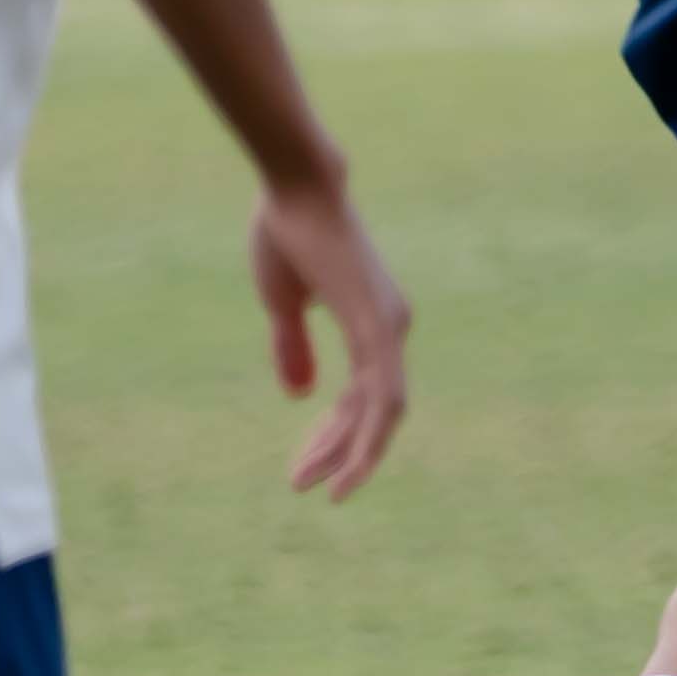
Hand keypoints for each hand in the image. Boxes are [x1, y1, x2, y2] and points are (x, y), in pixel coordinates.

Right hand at [247, 172, 412, 499]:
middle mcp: (392, 330)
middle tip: (303, 484)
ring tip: (316, 487)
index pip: (362, 398)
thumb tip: (300, 394)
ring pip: (381, 414)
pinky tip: (349, 466)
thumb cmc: (289, 235)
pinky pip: (382, 395)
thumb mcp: (284, 304)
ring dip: (350, 454)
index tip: (303, 466)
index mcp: (374, 326)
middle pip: (374, 413)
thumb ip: (293, 348)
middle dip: (338, 452)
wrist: (295, 188)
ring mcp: (390, 328)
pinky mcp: (378, 326)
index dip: (334, 435)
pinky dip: (367, 435)